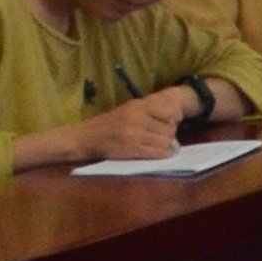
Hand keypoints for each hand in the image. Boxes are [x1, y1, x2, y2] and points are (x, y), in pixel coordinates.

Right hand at [40, 90, 195, 167]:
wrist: (85, 138)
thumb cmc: (110, 123)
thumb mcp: (128, 109)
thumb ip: (150, 110)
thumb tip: (176, 118)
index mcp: (137, 106)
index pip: (171, 111)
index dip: (174, 119)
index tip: (170, 123)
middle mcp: (136, 118)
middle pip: (169, 129)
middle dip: (169, 135)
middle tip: (161, 137)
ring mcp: (133, 134)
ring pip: (165, 142)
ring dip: (166, 146)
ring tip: (157, 145)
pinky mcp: (130, 149)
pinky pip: (157, 153)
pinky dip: (161, 154)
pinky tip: (157, 153)